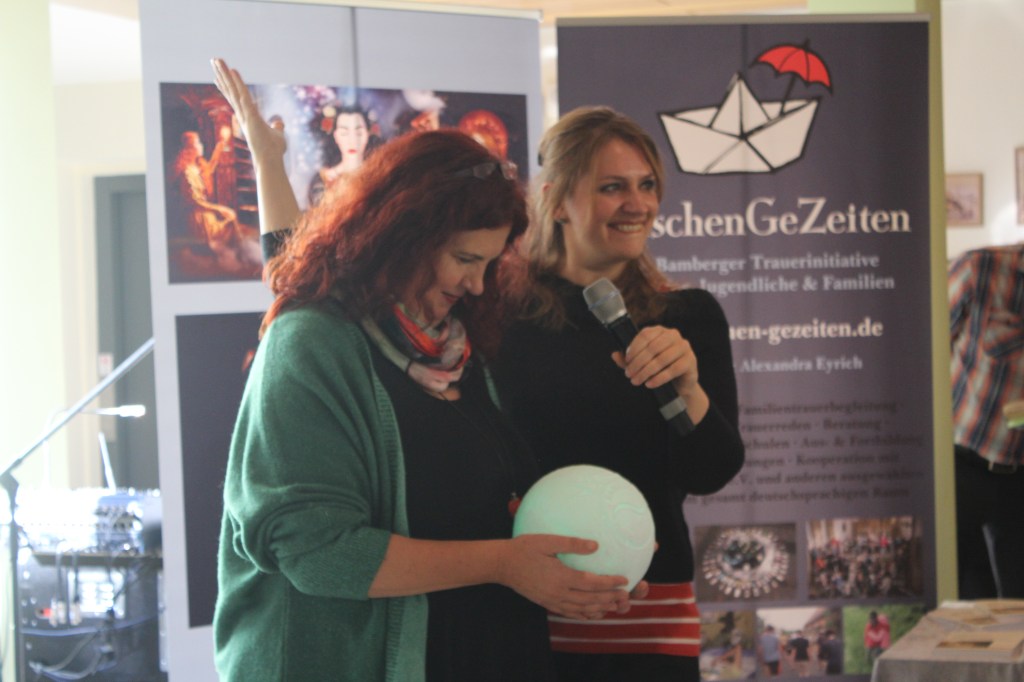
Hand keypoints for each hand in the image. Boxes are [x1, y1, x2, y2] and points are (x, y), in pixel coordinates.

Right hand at [211, 58, 286, 167]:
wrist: (271, 161)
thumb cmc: (273, 150)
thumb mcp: (277, 134)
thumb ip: (277, 127)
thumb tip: (279, 122)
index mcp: (248, 116)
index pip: (235, 98)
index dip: (227, 87)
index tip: (218, 77)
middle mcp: (242, 113)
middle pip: (230, 90)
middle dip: (222, 75)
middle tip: (214, 60)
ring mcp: (245, 113)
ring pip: (232, 89)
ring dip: (224, 73)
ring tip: (216, 59)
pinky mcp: (250, 115)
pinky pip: (243, 95)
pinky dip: (238, 83)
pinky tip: (232, 70)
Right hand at [497, 534, 630, 619]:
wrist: (502, 565)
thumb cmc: (524, 548)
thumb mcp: (547, 541)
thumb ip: (572, 544)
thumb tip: (595, 545)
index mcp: (561, 576)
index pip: (592, 583)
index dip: (610, 583)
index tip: (624, 580)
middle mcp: (558, 592)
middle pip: (590, 600)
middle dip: (610, 599)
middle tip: (626, 596)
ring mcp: (552, 600)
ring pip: (581, 609)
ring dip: (599, 609)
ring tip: (614, 606)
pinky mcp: (547, 603)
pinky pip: (569, 613)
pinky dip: (583, 615)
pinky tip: (592, 613)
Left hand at [612, 325, 709, 423]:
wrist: (680, 383)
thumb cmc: (660, 369)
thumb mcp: (642, 363)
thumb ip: (628, 359)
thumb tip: (614, 355)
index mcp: (660, 331)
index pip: (645, 334)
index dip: (634, 348)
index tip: (626, 361)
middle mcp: (673, 335)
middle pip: (652, 347)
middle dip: (638, 362)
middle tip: (629, 375)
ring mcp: (684, 347)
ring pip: (662, 359)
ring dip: (646, 371)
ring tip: (637, 381)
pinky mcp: (691, 361)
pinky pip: (673, 369)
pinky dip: (659, 378)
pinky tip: (650, 384)